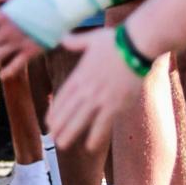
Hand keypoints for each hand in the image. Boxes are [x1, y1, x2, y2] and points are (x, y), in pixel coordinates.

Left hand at [47, 28, 143, 158]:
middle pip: (68, 110)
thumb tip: (63, 37)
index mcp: (80, 74)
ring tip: (62, 144)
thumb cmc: (116, 40)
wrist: (136, 46)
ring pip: (81, 119)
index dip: (55, 111)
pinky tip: (89, 147)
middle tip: (52, 137)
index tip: (49, 122)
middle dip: (59, 125)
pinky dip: (96, 136)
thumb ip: (75, 42)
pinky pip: (103, 124)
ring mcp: (101, 97)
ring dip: (70, 133)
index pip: (63, 96)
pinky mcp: (116, 104)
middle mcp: (87, 88)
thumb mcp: (91, 39)